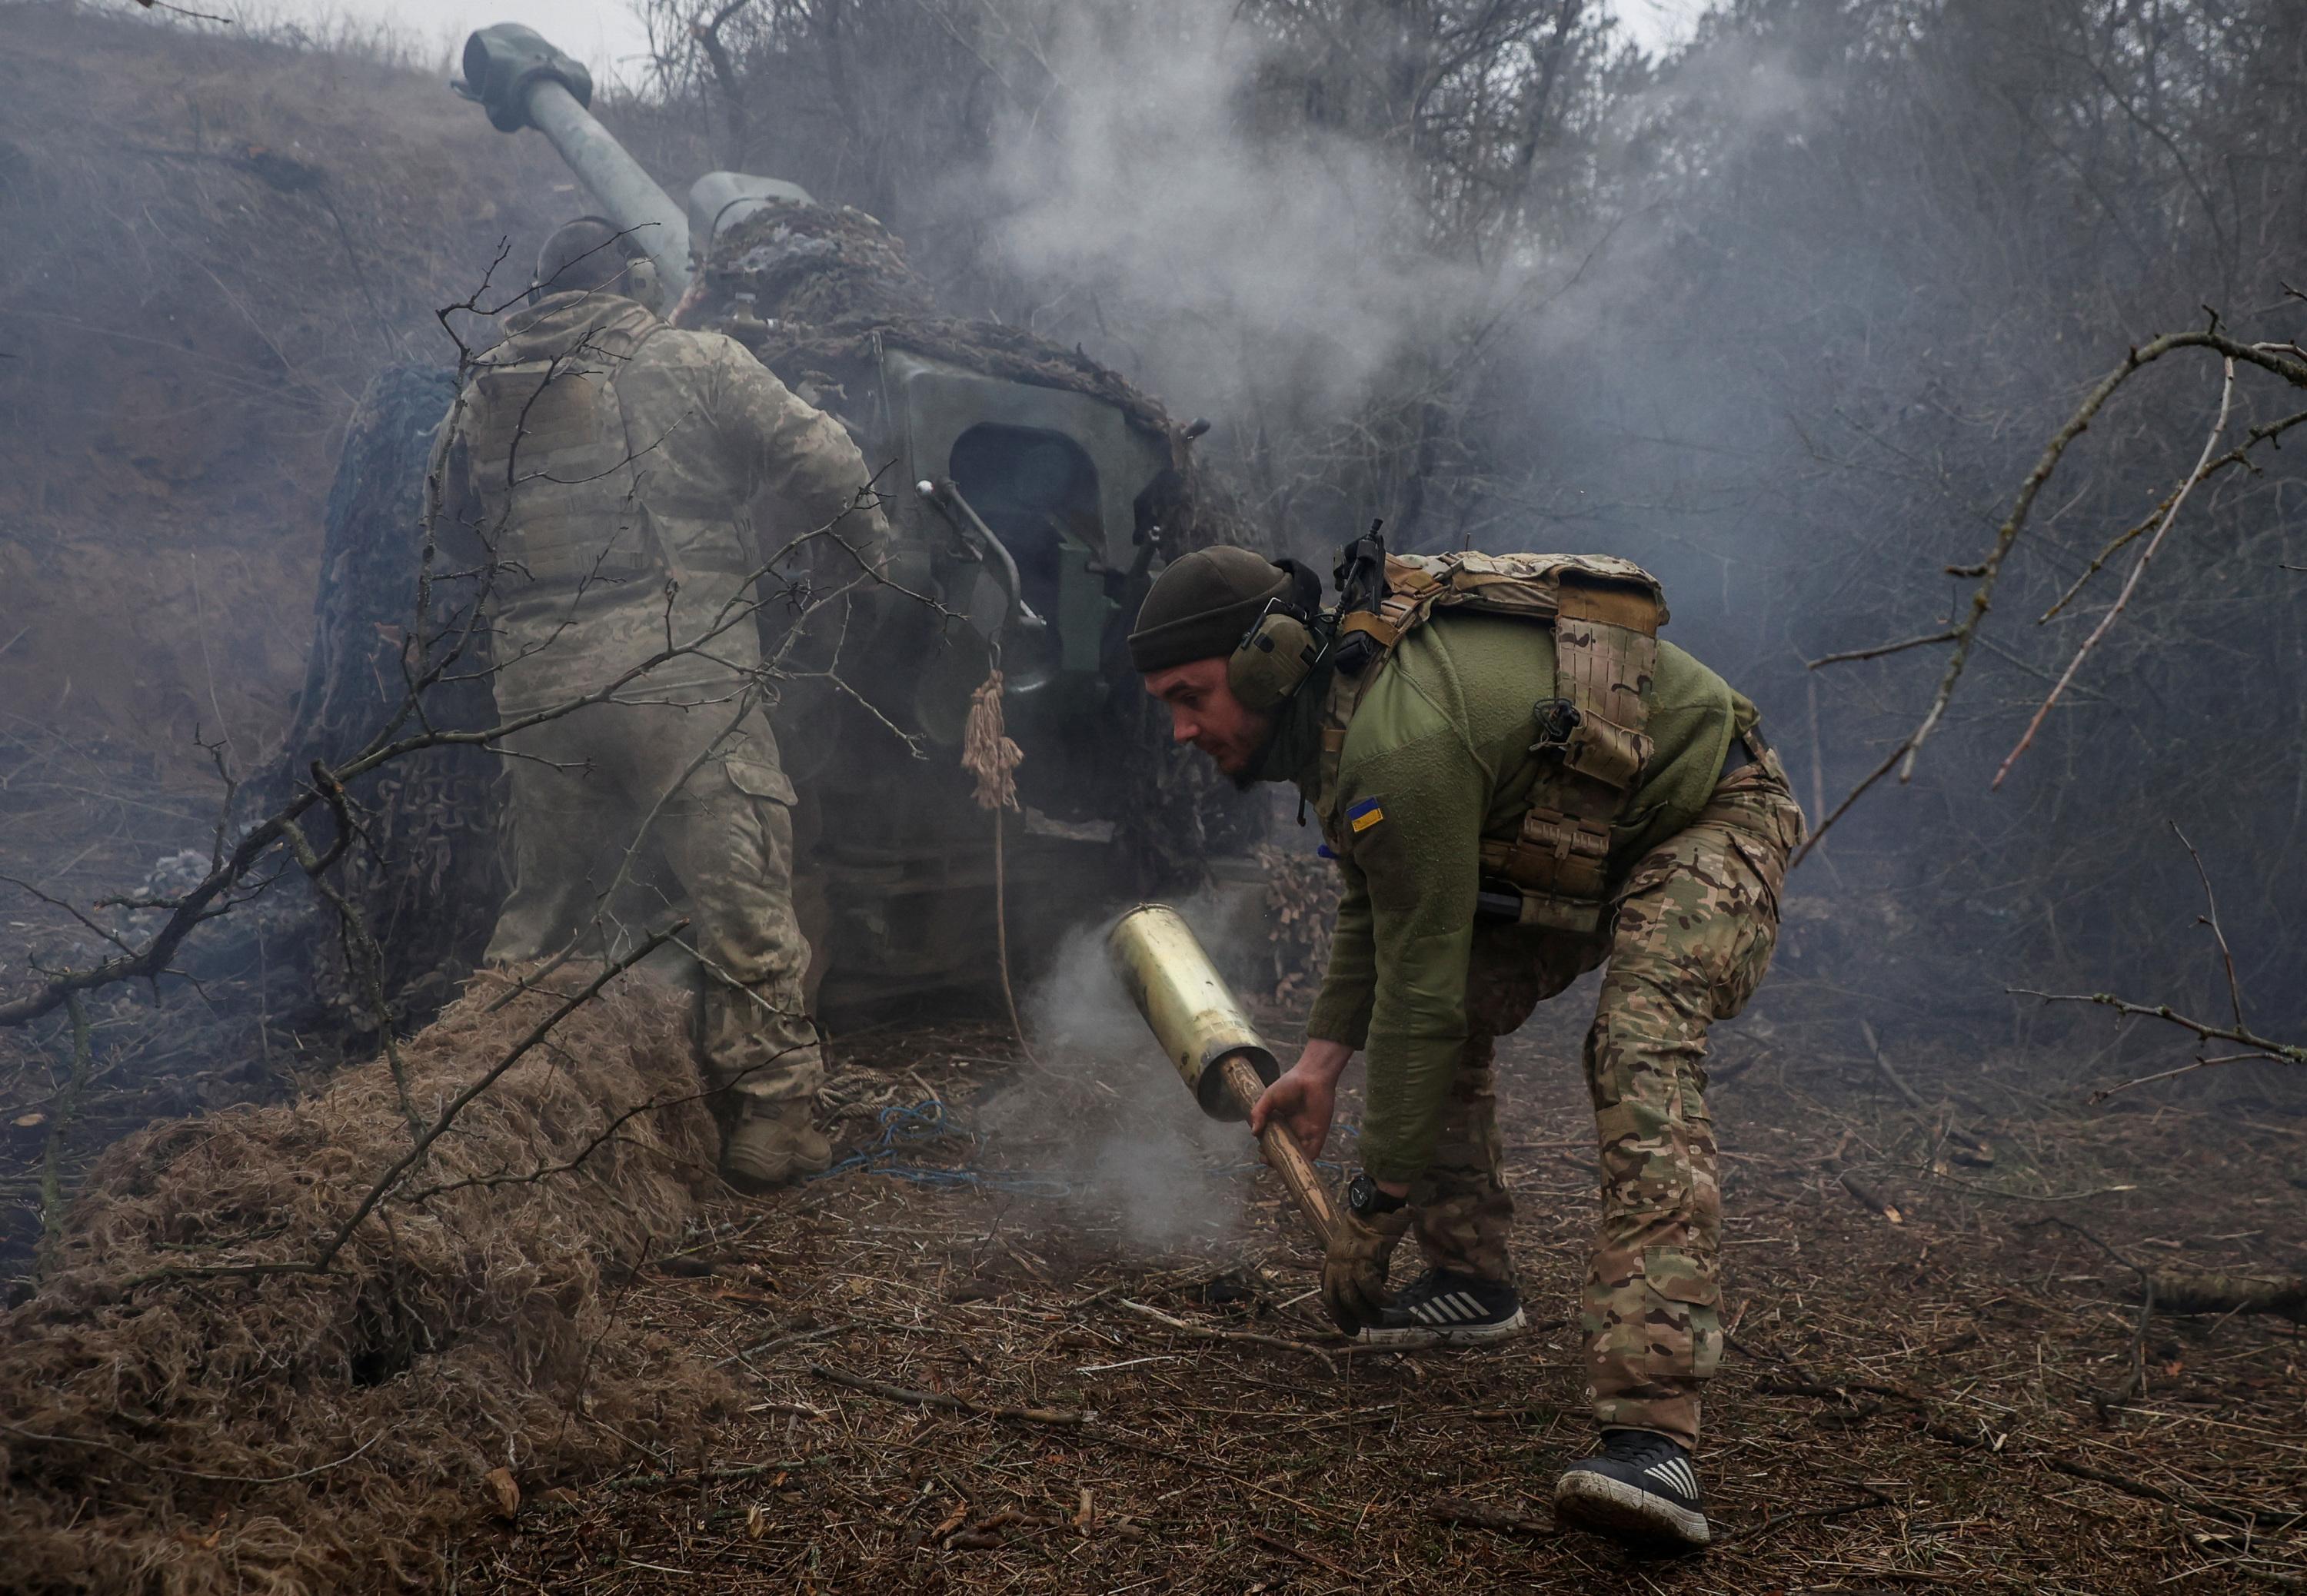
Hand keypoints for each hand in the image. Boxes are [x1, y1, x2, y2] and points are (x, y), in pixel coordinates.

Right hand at [1249, 1039, 1351, 1157]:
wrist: (1311, 1076)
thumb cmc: (1290, 1084)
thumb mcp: (1269, 1097)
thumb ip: (1259, 1113)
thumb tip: (1253, 1132)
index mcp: (1282, 1121)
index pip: (1273, 1140)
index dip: (1266, 1148)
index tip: (1260, 1150)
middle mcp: (1294, 1130)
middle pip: (1284, 1150)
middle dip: (1275, 1158)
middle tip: (1266, 1158)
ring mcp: (1306, 1133)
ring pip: (1297, 1155)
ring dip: (1287, 1162)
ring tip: (1276, 1163)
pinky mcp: (1318, 1135)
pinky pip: (1312, 1153)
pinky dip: (1304, 1161)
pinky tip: (1293, 1164)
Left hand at [1321, 1200, 1409, 1332]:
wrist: (1377, 1205)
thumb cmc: (1371, 1225)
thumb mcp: (1357, 1250)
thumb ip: (1359, 1269)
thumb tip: (1373, 1291)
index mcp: (1331, 1260)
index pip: (1326, 1291)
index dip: (1335, 1310)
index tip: (1346, 1322)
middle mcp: (1335, 1262)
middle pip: (1335, 1299)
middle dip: (1345, 1318)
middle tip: (1357, 1330)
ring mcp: (1348, 1261)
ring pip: (1352, 1298)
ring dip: (1367, 1313)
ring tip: (1380, 1318)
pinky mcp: (1365, 1259)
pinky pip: (1371, 1289)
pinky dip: (1382, 1299)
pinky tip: (1392, 1302)